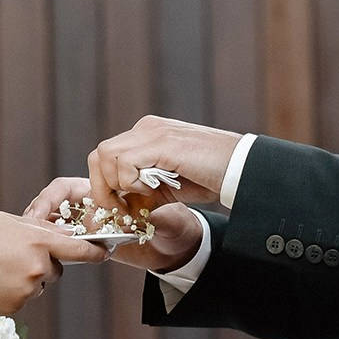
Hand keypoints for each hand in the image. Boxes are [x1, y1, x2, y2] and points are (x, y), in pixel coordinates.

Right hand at [0, 212, 108, 314]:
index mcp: (37, 242)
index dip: (95, 252)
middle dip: (43, 264)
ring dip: (25, 279)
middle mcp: (37, 268)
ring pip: (38, 285)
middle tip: (12, 256)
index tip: (105, 254)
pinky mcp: (15, 307)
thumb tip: (61, 234)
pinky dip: (12, 292)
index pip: (79, 249)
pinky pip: (23, 298)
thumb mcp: (7, 221)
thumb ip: (37, 228)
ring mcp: (26, 290)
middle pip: (55, 270)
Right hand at [24, 177, 202, 273]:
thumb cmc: (173, 223)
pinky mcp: (91, 250)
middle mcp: (90, 210)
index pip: (65, 189)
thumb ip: (149, 215)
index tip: (39, 215)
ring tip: (33, 251)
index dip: (49, 199)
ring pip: (55, 231)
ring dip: (42, 238)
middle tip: (27, 235)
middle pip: (52, 211)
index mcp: (102, 192)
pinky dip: (56, 254)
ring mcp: (88, 231)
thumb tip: (132, 220)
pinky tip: (48, 263)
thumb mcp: (165, 216)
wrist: (180, 248)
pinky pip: (67, 250)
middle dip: (36, 221)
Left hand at [85, 116, 239, 211]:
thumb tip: (120, 208)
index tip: (120, 208)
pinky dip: (132, 183)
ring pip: (105, 156)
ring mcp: (152, 133)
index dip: (105, 185)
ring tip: (141, 197)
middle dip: (103, 188)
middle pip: (98, 155)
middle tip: (121, 209)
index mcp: (146, 135)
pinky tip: (153, 189)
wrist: (240, 168)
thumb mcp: (167, 186)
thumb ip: (143, 191)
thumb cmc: (210, 177)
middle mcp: (145, 129)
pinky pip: (125, 163)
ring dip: (116, 185)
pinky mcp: (162, 143)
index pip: (105, 156)